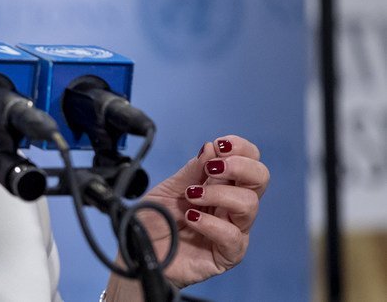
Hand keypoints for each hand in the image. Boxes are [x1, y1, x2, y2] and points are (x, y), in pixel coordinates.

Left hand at [105, 135, 269, 298]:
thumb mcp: (168, 189)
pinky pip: (233, 236)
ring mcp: (233, 230)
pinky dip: (211, 223)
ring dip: (219, 194)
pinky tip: (191, 219)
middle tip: (213, 168)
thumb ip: (191, 171)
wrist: (140, 252)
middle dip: (240, 166)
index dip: (241, 149)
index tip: (220, 145)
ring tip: (190, 195)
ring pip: (249, 205)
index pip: (249, 161)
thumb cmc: (155, 221)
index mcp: (221, 186)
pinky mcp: (227, 254)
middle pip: (260, 179)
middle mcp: (232, 206)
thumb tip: (211, 147)